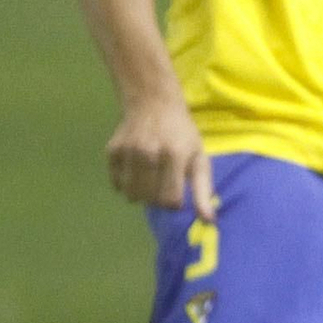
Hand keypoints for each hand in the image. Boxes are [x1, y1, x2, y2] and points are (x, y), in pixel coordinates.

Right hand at [107, 94, 215, 217]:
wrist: (153, 102)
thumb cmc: (181, 133)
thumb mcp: (199, 156)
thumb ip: (203, 190)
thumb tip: (209, 221)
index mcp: (175, 154)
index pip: (170, 201)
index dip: (175, 202)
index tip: (177, 192)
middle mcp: (149, 153)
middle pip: (150, 200)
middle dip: (158, 198)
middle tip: (164, 181)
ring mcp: (128, 152)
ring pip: (131, 196)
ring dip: (142, 194)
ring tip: (150, 177)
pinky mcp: (112, 151)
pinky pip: (117, 184)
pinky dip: (126, 183)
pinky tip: (136, 167)